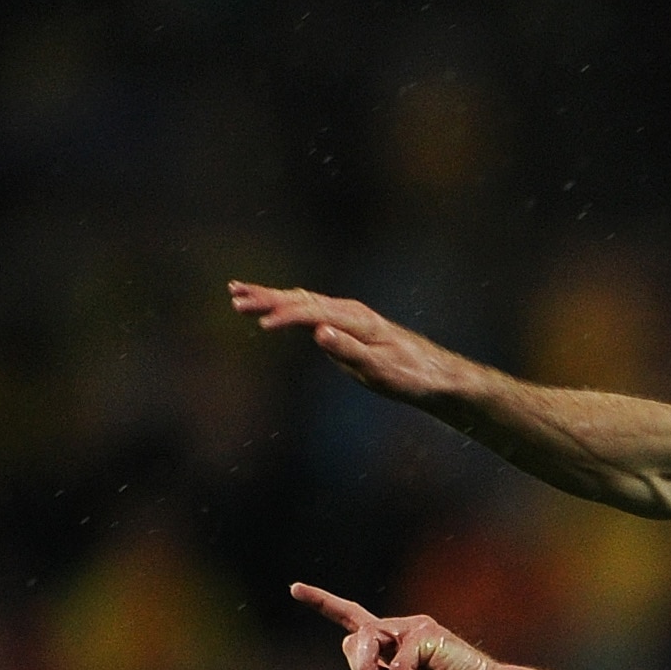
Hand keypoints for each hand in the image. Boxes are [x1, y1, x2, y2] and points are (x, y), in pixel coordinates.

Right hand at [229, 282, 478, 403]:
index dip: (286, 316)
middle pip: (301, 299)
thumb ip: (350, 351)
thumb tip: (319, 332)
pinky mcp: (343, 323)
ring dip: (268, 297)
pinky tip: (266, 303)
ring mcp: (345, 315)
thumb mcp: (381, 371)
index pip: (312, 312)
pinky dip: (283, 303)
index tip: (263, 324)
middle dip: (267, 298)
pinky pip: (307, 308)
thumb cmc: (410, 376)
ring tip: (236, 293)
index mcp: (356, 319)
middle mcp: (349, 311)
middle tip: (235, 298)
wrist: (435, 375)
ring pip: (300, 300)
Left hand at [290, 582, 513, 669]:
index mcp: (396, 644)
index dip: (324, 603)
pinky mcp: (424, 633)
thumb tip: (368, 662)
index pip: (354, 620)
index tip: (295, 588)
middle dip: (360, 669)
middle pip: (352, 639)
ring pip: (365, 644)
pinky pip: (397, 664)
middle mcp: (403, 629)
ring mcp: (414, 628)